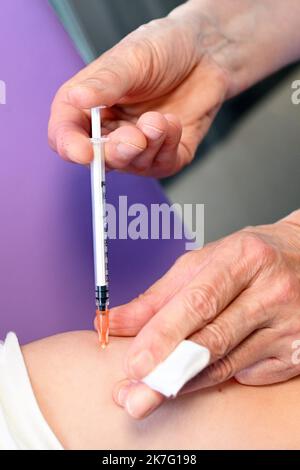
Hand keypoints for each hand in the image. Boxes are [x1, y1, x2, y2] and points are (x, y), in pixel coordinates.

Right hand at [48, 4, 228, 176]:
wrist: (206, 52)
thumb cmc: (164, 48)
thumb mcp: (132, 58)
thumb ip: (106, 82)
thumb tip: (77, 98)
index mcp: (87, 104)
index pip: (65, 135)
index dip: (71, 147)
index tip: (84, 152)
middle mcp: (109, 129)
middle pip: (100, 159)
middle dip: (117, 152)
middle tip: (135, 137)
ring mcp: (138, 145)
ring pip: (133, 165)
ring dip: (148, 145)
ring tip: (160, 119)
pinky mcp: (166, 154)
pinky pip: (162, 165)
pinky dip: (168, 146)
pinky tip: (173, 122)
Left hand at [104, 210, 299, 417]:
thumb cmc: (251, 258)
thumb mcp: (205, 261)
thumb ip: (160, 294)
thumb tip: (117, 321)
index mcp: (245, 259)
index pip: (199, 302)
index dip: (164, 335)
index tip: (136, 363)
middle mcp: (272, 291)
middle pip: (213, 340)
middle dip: (169, 372)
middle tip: (135, 395)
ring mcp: (289, 325)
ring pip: (227, 364)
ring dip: (186, 382)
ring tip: (153, 392)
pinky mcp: (295, 352)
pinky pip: (247, 374)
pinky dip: (216, 376)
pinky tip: (200, 372)